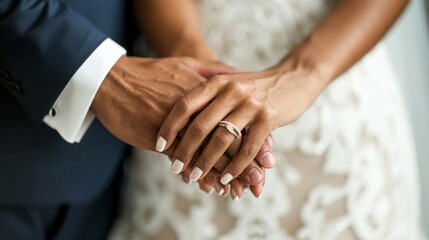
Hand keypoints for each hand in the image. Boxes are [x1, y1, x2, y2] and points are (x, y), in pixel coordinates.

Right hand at [90, 55, 270, 197]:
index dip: (255, 141)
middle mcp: (199, 109)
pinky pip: (184, 159)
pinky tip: (206, 185)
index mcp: (209, 92)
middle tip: (258, 182)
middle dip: (245, 164)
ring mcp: (180, 124)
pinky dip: (196, 173)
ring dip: (224, 174)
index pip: (239, 121)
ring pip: (208, 153)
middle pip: (229, 140)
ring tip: (236, 191)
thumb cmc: (151, 72)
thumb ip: (216, 70)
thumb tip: (241, 74)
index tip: (267, 158)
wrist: (113, 80)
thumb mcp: (187, 64)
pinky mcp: (161, 136)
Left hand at [157, 66, 324, 184]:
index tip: (158, 145)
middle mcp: (231, 91)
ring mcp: (250, 104)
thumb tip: (177, 116)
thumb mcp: (229, 82)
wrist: (293, 78)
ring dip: (207, 162)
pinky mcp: (268, 117)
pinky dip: (236, 166)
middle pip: (200, 125)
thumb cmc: (256, 86)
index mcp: (217, 82)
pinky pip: (248, 147)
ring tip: (196, 176)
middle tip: (175, 168)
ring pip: (222, 138)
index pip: (185, 105)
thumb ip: (207, 95)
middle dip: (185, 150)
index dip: (169, 126)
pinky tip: (227, 177)